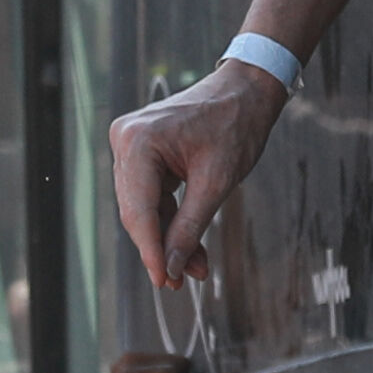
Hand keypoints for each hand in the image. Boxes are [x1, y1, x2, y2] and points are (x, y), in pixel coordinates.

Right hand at [108, 62, 282, 285]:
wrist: (246, 89)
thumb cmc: (236, 125)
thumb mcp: (216, 183)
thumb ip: (190, 227)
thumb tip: (171, 269)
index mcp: (139, 141)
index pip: (139, 210)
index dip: (151, 251)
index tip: (164, 283)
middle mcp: (125, 140)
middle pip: (137, 212)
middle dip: (162, 248)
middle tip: (182, 282)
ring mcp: (130, 144)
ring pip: (144, 208)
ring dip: (169, 238)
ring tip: (195, 268)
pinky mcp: (141, 152)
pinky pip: (152, 196)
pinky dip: (171, 220)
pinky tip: (189, 247)